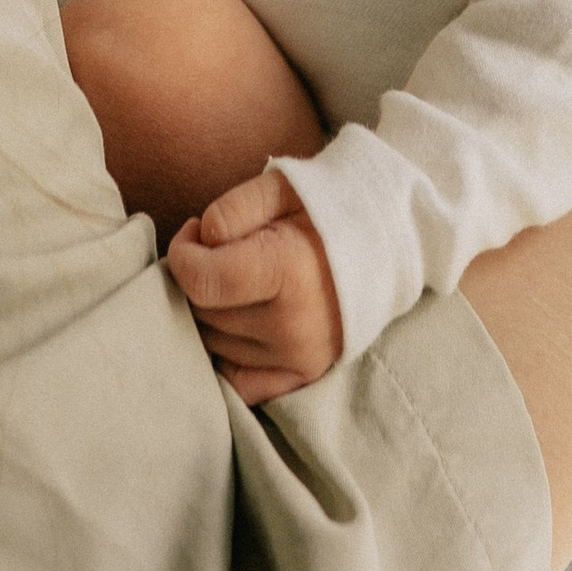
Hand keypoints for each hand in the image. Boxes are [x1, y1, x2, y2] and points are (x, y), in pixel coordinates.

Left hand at [167, 166, 344, 402]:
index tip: (194, 231)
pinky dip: (223, 357)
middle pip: (204, 313)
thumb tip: (199, 242)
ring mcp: (298, 357)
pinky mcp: (302, 376)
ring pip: (213, 344)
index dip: (182, 253)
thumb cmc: (330, 207)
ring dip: (210, 313)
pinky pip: (236, 384)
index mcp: (289, 272)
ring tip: (234, 279)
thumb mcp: (282, 186)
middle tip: (218, 250)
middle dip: (197, 278)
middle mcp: (293, 325)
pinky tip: (233, 322)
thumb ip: (232, 208)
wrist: (389, 242)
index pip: (201, 281)